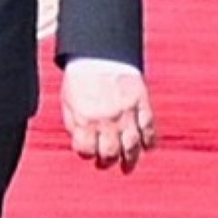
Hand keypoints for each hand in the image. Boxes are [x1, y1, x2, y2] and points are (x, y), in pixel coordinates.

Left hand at [60, 57, 156, 171]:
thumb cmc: (81, 77)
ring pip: (131, 145)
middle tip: (106, 163)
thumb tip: (82, 144)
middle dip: (107, 162)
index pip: (87, 150)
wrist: (98, 51)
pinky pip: (148, 127)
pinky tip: (148, 148)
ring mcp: (126, 112)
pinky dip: (149, 140)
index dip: (87, 154)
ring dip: (130, 159)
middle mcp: (106, 120)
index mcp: (85, 119)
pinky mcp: (141, 102)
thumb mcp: (68, 102)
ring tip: (127, 166)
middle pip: (110, 152)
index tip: (89, 152)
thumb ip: (74, 125)